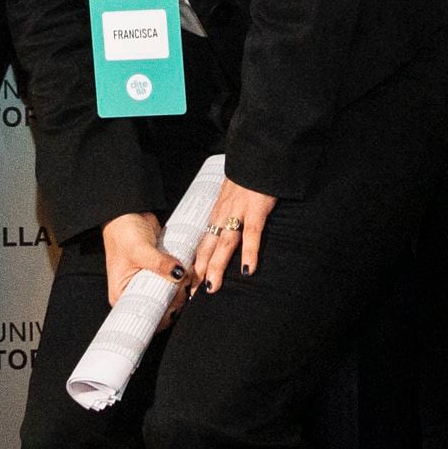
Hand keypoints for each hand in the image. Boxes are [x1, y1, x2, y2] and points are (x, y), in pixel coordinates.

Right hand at [101, 211, 186, 310]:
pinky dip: (184, 279)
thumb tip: (179, 274)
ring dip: (182, 288)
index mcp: (122, 294)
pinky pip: (175, 282)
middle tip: (182, 285)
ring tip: (186, 275)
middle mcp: (135, 292)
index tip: (175, 303)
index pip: (143, 316)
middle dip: (175, 299)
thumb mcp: (140, 249)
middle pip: (160, 307)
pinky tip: (188, 272)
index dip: (161, 314)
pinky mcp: (160, 273)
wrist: (129, 214)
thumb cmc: (123, 232)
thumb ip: (160, 263)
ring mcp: (149, 283)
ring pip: (171, 296)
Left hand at [190, 180, 276, 294]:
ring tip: (212, 287)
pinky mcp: (256, 208)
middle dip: (200, 271)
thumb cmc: (248, 175)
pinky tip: (247, 270)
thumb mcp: (233, 194)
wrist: (257, 154)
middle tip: (194, 294)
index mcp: (218, 212)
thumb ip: (230, 211)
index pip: (204, 241)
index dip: (197, 262)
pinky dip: (249, 252)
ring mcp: (239, 211)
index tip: (190, 282)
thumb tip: (229, 226)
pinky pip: (252, 234)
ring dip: (217, 266)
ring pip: (224, 243)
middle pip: (208, 246)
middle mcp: (223, 214)